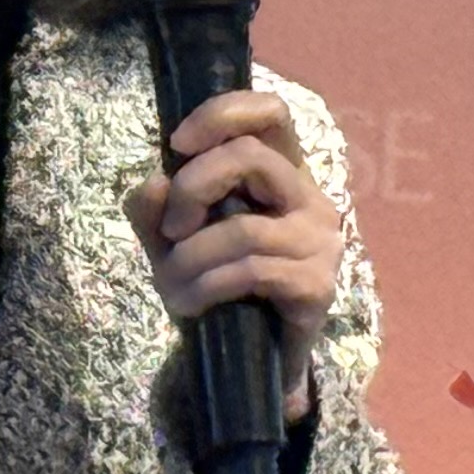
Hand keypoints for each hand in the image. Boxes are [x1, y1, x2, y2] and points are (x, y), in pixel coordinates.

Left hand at [125, 88, 340, 421]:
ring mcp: (319, 241)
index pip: (271, 112)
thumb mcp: (170, 241)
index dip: (223, 113)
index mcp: (281, 171)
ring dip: (190, 258)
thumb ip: (155, 207)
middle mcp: (309, 197)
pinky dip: (208, 286)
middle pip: (250, 156)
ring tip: (169, 285)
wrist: (245, 361)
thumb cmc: (215, 286)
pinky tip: (191, 304)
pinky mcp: (317, 285)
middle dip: (192, 188)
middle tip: (170, 230)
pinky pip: (252, 271)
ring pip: (243, 227)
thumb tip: (154, 182)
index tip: (176, 143)